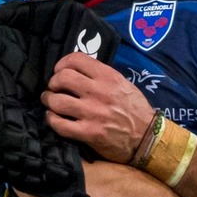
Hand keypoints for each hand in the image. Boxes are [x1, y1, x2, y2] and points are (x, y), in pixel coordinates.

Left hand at [42, 52, 156, 162]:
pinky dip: (52, 119)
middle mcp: (99, 92)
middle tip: (54, 89)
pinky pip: (59, 124)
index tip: (59, 71)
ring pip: (56, 101)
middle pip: (62, 78)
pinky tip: (54, 118)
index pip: (76, 59)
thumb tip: (77, 72)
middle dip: (53, 83)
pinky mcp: (88, 133)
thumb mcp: (122, 84)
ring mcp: (93, 113)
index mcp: (108, 77)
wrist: (147, 137)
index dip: (61, 64)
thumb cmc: (134, 109)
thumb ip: (101, 76)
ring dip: (48, 101)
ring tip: (51, 103)